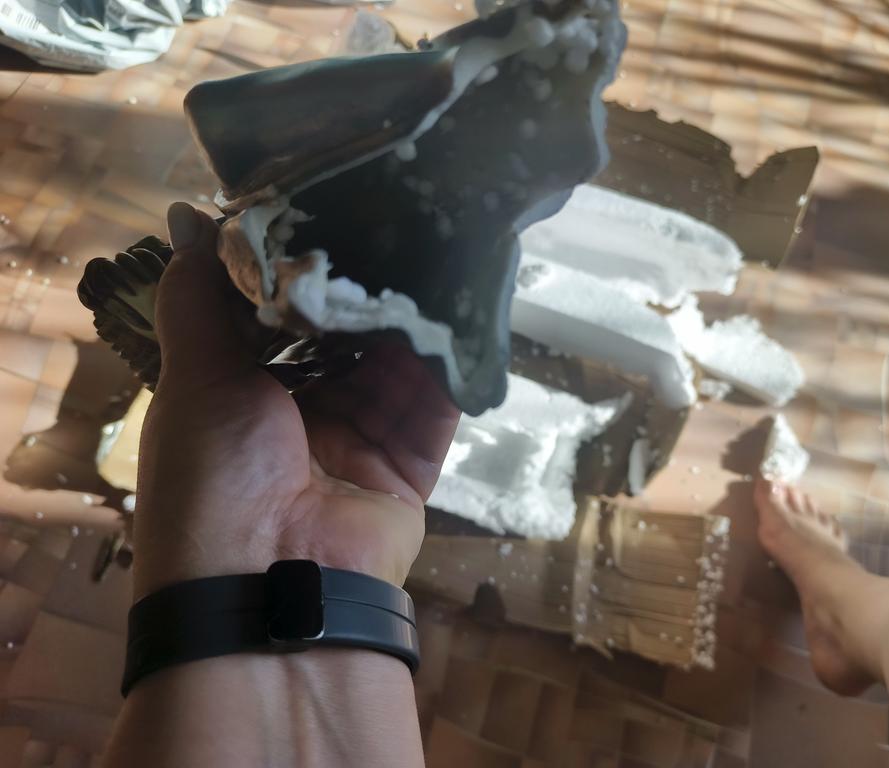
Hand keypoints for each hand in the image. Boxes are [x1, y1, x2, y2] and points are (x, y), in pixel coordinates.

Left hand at [132, 202, 459, 598]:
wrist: (268, 590)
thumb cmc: (213, 477)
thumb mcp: (195, 377)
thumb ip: (199, 299)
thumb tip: (186, 216)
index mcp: (236, 401)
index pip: (274, 323)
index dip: (298, 276)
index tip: (325, 219)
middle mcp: (296, 423)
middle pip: (339, 346)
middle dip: (363, 297)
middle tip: (393, 230)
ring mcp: (354, 448)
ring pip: (390, 373)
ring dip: (410, 326)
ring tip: (437, 261)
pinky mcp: (404, 473)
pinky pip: (431, 413)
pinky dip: (446, 372)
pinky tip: (463, 321)